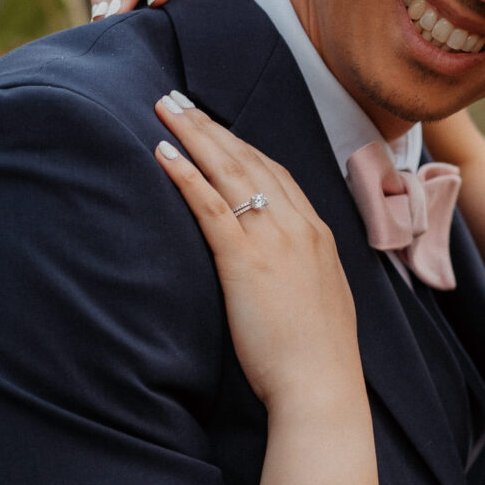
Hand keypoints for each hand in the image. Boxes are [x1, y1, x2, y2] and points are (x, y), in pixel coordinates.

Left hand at [155, 93, 361, 410]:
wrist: (322, 386)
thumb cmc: (317, 358)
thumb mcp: (319, 301)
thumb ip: (301, 274)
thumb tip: (282, 272)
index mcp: (317, 235)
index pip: (276, 173)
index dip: (242, 146)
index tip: (216, 127)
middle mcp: (298, 227)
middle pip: (250, 160)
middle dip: (212, 126)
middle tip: (179, 99)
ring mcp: (273, 241)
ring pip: (229, 171)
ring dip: (194, 134)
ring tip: (164, 108)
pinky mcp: (245, 261)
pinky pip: (210, 205)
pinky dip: (185, 175)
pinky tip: (162, 153)